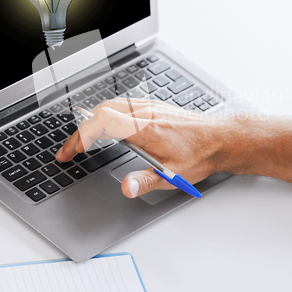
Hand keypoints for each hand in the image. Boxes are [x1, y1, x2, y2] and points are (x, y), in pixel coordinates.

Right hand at [56, 98, 230, 197]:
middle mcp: (144, 112)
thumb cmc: (200, 154)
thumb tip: (125, 187)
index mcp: (144, 127)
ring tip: (85, 141)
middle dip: (81, 130)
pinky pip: (122, 104)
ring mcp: (149, 107)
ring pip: (110, 105)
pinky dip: (106, 115)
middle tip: (72, 150)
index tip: (70, 153)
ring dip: (93, 121)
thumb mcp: (173, 174)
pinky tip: (109, 128)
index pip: (100, 122)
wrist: (221, 138)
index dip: (79, 137)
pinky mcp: (154, 107)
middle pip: (100, 111)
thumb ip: (146, 181)